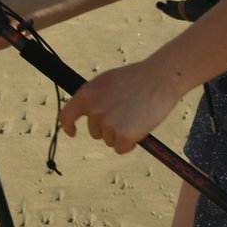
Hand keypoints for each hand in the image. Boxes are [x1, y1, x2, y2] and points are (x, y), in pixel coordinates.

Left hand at [59, 61, 181, 154]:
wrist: (160, 78)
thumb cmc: (137, 78)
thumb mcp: (107, 82)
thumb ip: (95, 97)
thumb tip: (89, 115)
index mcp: (87, 93)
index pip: (66, 115)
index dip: (68, 126)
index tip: (73, 132)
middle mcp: (94, 110)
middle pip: (95, 132)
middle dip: (109, 128)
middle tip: (126, 112)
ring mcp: (108, 123)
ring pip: (109, 141)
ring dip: (121, 134)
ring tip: (135, 115)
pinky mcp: (123, 136)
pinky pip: (121, 148)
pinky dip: (130, 143)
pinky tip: (140, 127)